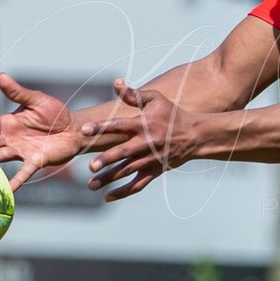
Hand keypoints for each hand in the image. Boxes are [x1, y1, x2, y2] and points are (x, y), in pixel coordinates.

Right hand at [0, 73, 81, 188]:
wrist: (74, 128)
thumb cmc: (54, 113)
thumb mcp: (36, 100)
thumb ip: (18, 92)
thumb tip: (1, 76)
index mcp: (9, 122)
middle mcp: (11, 138)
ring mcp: (21, 151)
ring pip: (0, 158)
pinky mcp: (34, 161)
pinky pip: (22, 173)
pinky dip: (14, 182)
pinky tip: (6, 191)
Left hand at [82, 79, 202, 201]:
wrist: (194, 135)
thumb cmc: (172, 115)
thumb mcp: (156, 100)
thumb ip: (134, 94)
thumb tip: (115, 83)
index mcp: (143, 124)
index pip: (118, 125)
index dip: (101, 127)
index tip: (84, 130)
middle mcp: (145, 143)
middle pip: (123, 152)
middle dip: (107, 160)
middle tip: (91, 166)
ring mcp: (150, 159)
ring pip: (127, 171)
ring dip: (109, 178)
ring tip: (91, 185)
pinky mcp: (154, 171)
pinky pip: (138, 184)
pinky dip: (123, 192)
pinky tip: (107, 197)